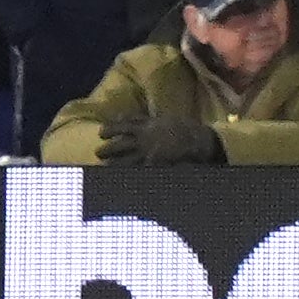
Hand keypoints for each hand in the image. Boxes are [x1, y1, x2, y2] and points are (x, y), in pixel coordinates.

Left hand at [98, 115, 222, 164]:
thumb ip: (151, 120)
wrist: (200, 141)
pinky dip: (127, 175)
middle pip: (119, 144)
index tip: (101, 132)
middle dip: (107, 149)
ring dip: (112, 164)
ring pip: (123, 160)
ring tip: (105, 167)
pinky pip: (136, 172)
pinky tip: (120, 179)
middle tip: (99, 152)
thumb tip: (136, 120)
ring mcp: (147, 153)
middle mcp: (143, 139)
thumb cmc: (187, 129)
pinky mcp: (152, 166)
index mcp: (148, 125)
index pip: (124, 125)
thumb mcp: (168, 118)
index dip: (111, 128)